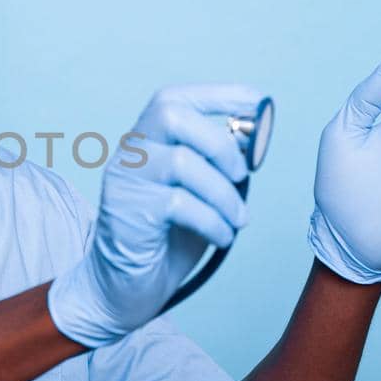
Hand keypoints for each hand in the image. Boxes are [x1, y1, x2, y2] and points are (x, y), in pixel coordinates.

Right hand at [49, 85, 262, 347]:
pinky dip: (212, 221)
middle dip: (219, 141)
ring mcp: (124, 181)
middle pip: (172, 115)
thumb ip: (217, 162)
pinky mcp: (127, 213)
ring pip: (180, 162)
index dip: (218, 94)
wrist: (123, 286)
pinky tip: (221, 237)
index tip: (257, 103)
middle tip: (242, 175)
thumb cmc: (165, 236)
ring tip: (237, 219)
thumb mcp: (199, 191)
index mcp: (146, 140)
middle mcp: (129, 152)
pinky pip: (178, 204)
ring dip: (223, 193)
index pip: (174, 98)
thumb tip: (251, 136)